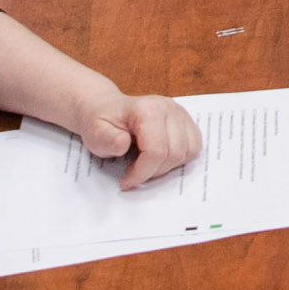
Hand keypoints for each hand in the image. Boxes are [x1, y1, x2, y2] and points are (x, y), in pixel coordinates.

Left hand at [77, 91, 201, 188]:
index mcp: (147, 109)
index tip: (127, 181)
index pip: (156, 150)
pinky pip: (194, 147)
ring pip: (187, 151)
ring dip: (167, 166)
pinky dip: (179, 158)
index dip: (142, 172)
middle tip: (134, 173)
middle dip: (153, 171)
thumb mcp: (94, 132)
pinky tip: (160, 158)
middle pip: (174, 153)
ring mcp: (180, 114)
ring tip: (146, 164)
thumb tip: (122, 144)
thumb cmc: (102, 121)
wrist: (106, 108)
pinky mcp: (186, 122)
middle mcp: (169, 108)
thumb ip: (107, 139)